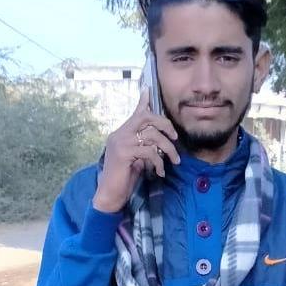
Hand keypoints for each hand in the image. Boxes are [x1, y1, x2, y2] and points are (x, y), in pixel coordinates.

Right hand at [92, 87, 179, 212]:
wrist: (110, 196)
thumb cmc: (123, 180)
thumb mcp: (135, 160)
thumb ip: (143, 148)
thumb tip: (158, 142)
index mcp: (121, 134)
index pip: (135, 113)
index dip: (144, 102)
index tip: (148, 90)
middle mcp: (119, 134)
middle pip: (146, 118)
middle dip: (165, 125)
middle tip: (175, 138)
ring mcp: (121, 143)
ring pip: (152, 136)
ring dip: (168, 149)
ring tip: (174, 161)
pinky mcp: (124, 153)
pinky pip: (150, 151)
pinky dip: (159, 162)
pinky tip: (160, 172)